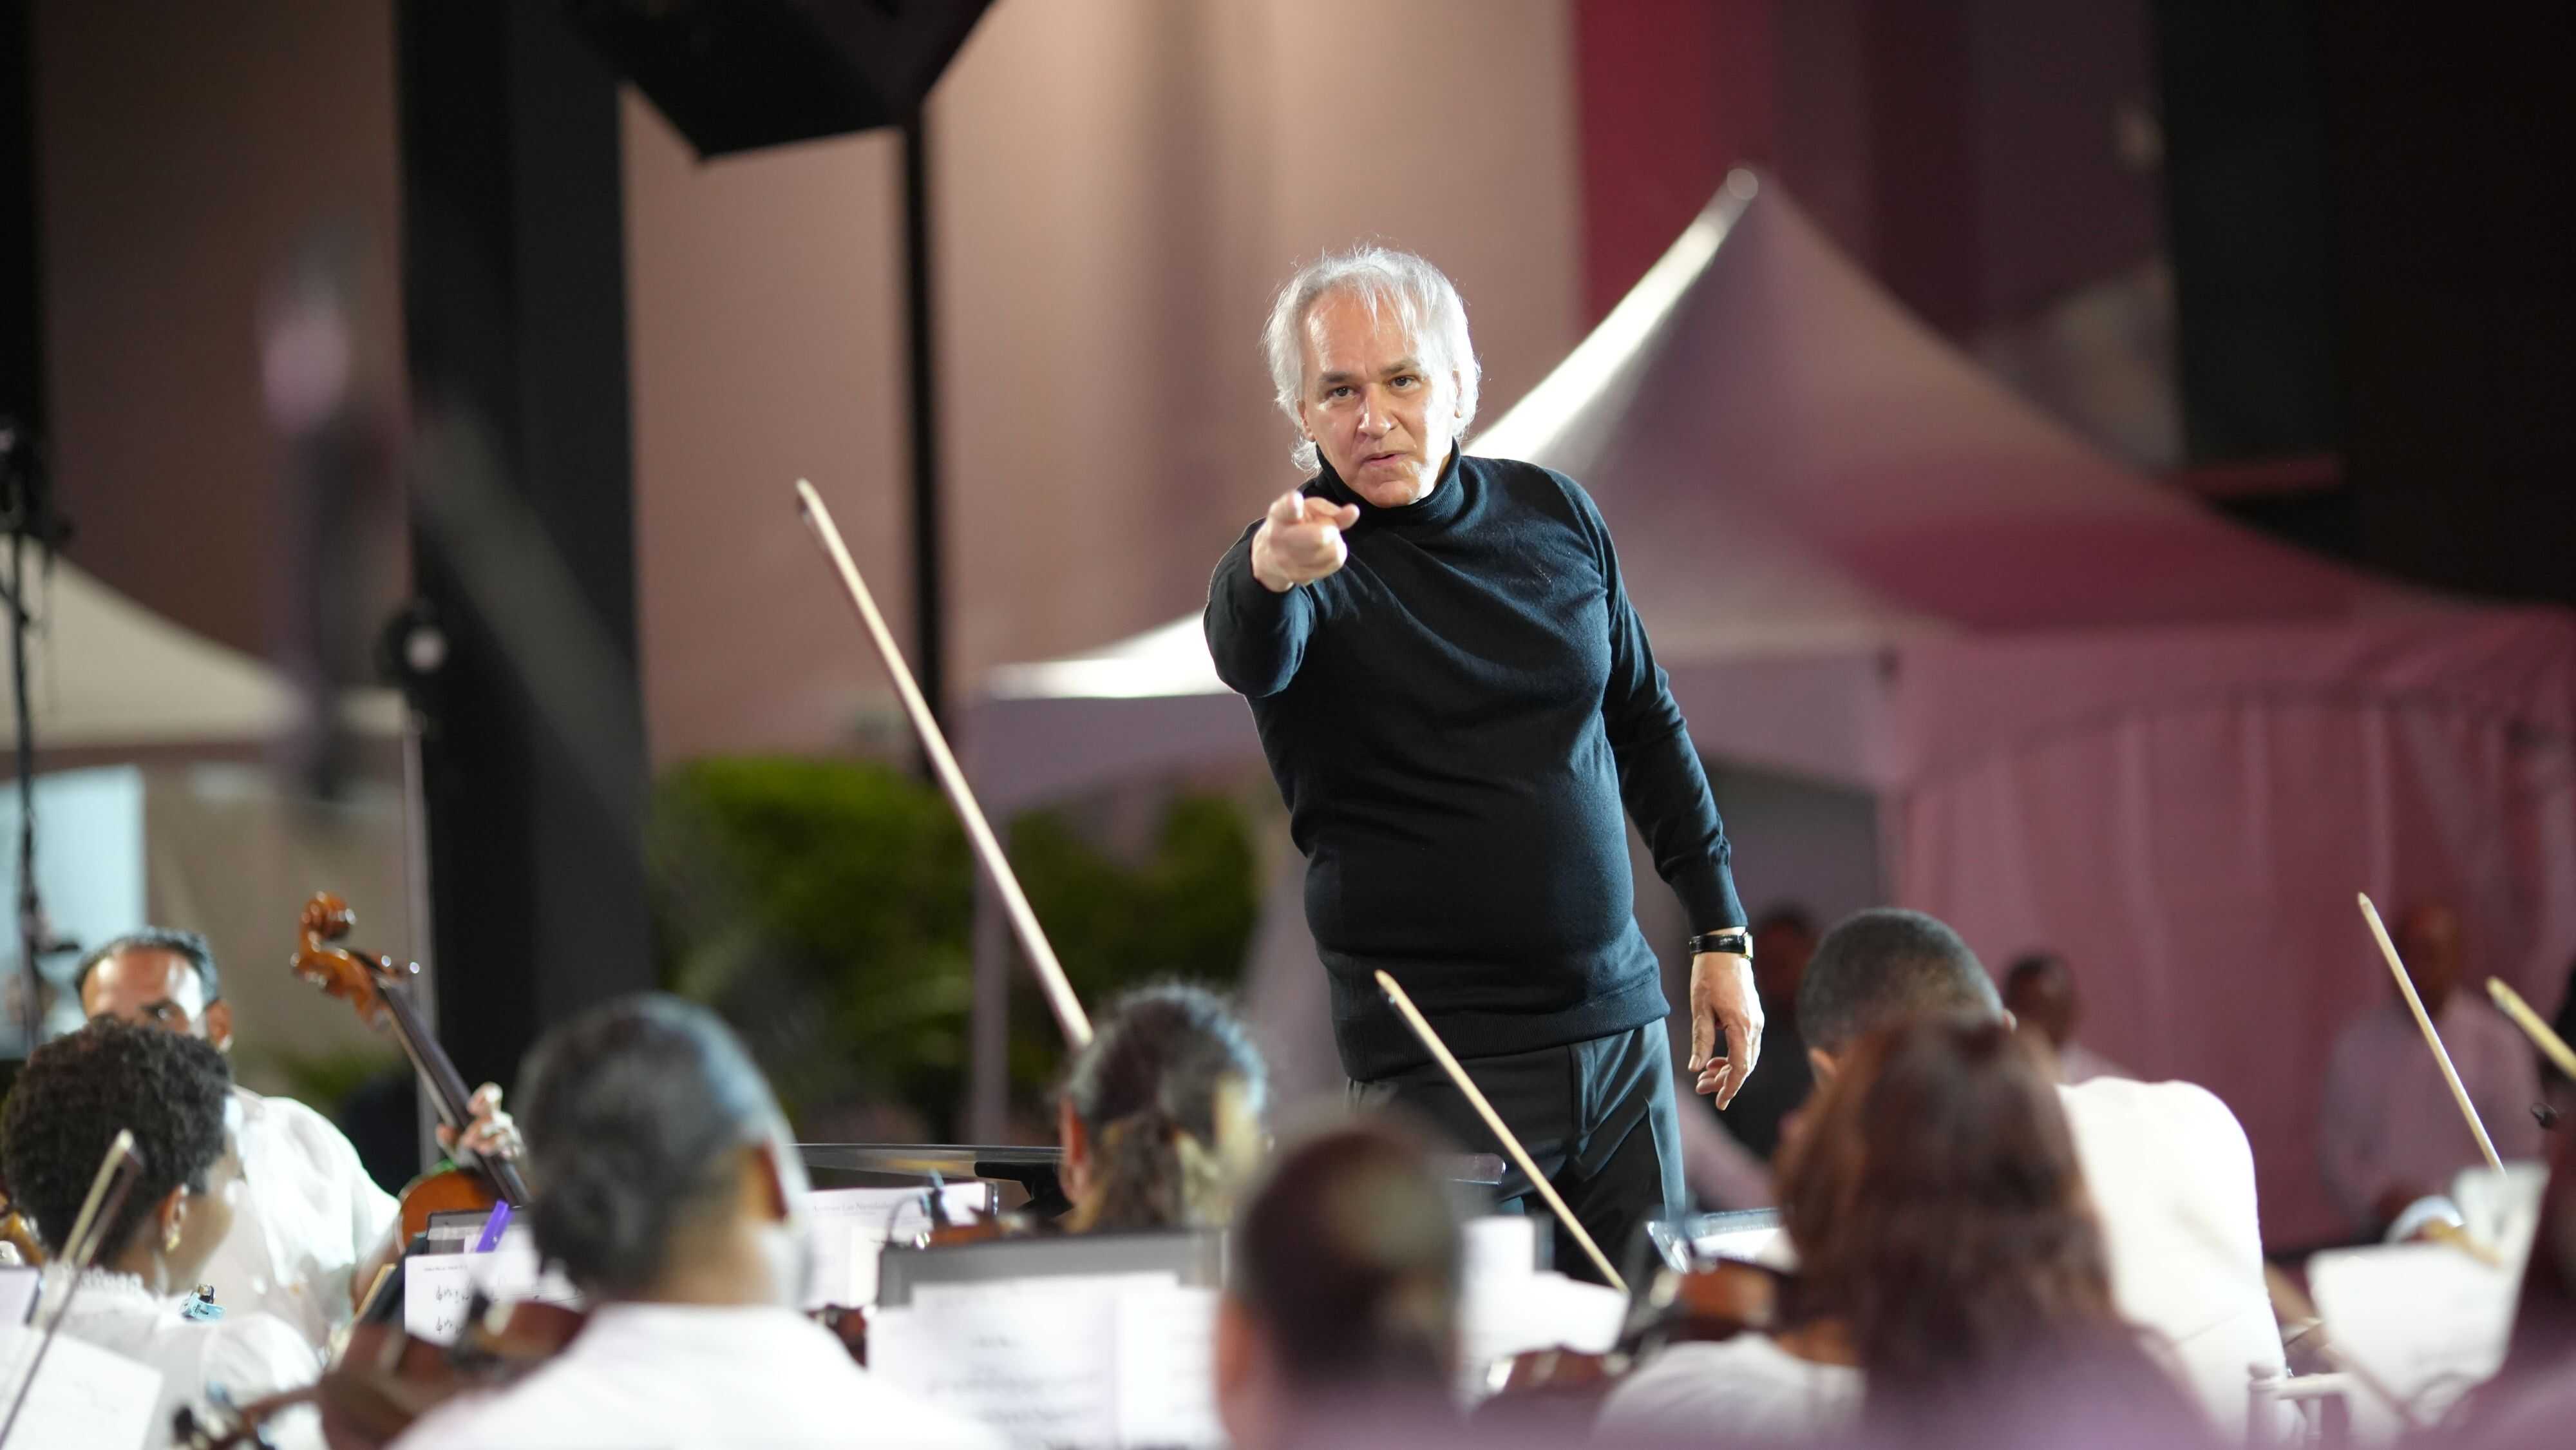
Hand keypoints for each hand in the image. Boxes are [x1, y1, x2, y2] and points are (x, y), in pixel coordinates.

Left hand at [436, 1082, 520, 1162]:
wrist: (486, 1175)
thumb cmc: (472, 1155)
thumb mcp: (457, 1147)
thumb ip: (449, 1138)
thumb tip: (442, 1129)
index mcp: (488, 1114)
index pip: (493, 1095)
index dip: (485, 1095)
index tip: (471, 1109)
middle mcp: (502, 1122)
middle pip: (494, 1117)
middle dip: (480, 1128)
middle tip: (466, 1140)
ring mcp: (511, 1137)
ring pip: (506, 1134)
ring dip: (493, 1142)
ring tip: (481, 1149)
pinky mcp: (517, 1153)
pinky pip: (515, 1151)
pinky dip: (509, 1152)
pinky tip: (503, 1155)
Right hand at [1250, 489, 1358, 591]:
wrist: (1270, 558)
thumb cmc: (1293, 525)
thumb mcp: (1307, 510)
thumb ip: (1330, 510)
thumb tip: (1354, 511)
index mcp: (1280, 514)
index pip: (1285, 509)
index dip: (1292, 505)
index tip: (1295, 502)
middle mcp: (1279, 538)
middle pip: (1318, 537)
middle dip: (1331, 531)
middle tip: (1327, 529)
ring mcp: (1287, 562)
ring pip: (1333, 552)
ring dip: (1336, 543)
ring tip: (1326, 540)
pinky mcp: (1299, 577)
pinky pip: (1334, 563)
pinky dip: (1336, 555)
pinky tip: (1325, 552)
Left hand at [1689, 952, 1762, 1107]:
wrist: (1724, 949)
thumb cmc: (1709, 976)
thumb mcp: (1700, 1009)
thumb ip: (1701, 1040)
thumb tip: (1697, 1068)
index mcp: (1742, 1026)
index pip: (1740, 1067)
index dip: (1730, 1088)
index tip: (1720, 1103)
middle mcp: (1755, 1026)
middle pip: (1745, 1065)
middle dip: (1725, 1081)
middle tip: (1702, 1088)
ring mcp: (1757, 1021)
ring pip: (1747, 1056)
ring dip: (1728, 1069)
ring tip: (1705, 1077)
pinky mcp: (1754, 1016)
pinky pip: (1747, 1045)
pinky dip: (1733, 1056)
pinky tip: (1716, 1060)